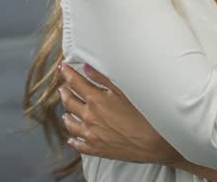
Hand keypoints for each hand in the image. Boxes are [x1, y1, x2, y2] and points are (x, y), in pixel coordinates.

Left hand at [58, 63, 179, 164]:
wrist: (154, 142)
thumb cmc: (143, 114)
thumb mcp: (124, 89)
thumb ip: (103, 78)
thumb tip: (87, 68)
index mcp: (95, 100)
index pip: (76, 83)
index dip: (68, 74)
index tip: (63, 68)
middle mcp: (90, 117)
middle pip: (70, 102)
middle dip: (65, 93)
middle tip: (62, 88)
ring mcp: (92, 134)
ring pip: (72, 124)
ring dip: (67, 116)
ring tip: (65, 113)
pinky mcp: (98, 149)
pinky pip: (80, 145)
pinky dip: (73, 141)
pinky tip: (71, 139)